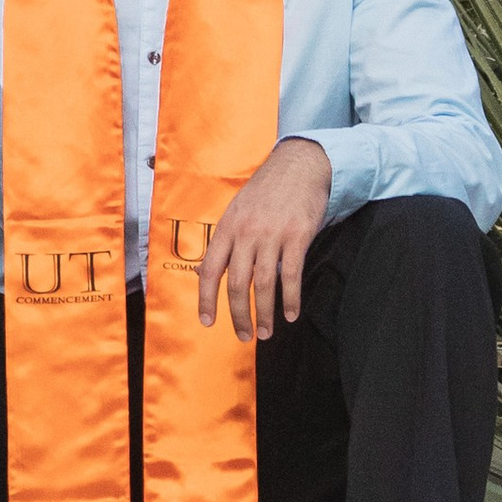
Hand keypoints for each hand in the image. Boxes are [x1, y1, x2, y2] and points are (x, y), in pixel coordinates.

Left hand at [198, 137, 330, 341]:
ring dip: (265, 314)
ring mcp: (272, 234)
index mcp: (227, 228)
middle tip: (244, 336)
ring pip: (264, 284)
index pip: (210, 270)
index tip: (207, 322)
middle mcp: (246, 232)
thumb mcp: (236, 211)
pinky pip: (291, 275)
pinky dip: (291, 299)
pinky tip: (291, 314)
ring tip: (267, 332)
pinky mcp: (298, 235)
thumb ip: (222, 244)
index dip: (206, 299)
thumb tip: (202, 274)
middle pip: (237, 283)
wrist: (299, 165)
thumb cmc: (266, 191)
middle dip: (239, 315)